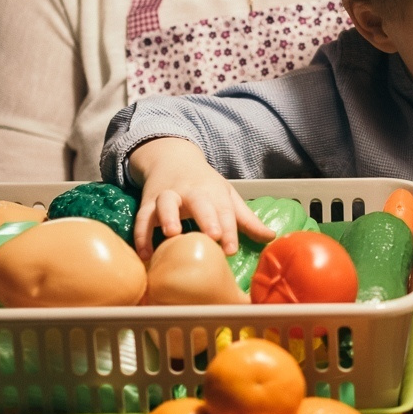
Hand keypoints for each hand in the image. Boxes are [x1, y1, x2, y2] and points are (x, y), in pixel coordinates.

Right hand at [126, 137, 276, 256]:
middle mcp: (191, 192)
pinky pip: (142, 217)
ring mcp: (168, 195)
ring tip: (172, 234)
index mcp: (214, 192)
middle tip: (212, 236)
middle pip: (199, 202)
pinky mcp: (148, 202)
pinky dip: (141, 234)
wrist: (172, 158)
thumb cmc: (205, 184)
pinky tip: (145, 254)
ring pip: (165, 203)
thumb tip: (271, 237)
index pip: (224, 211)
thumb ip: (247, 220)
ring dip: (168, 217)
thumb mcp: (227, 197)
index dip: (229, 230)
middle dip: (206, 218)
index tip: (230, 249)